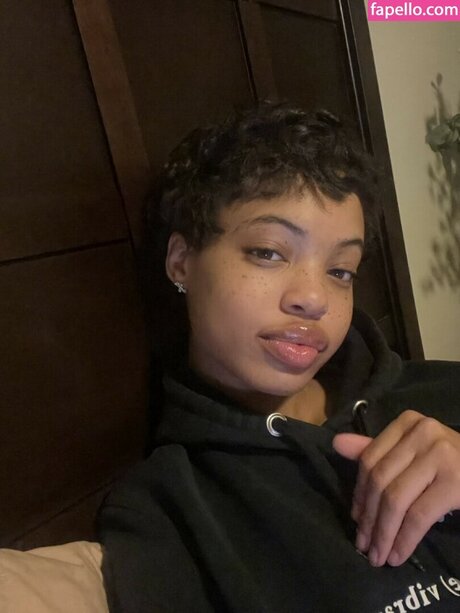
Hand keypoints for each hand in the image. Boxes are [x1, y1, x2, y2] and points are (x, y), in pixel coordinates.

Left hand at [333, 410, 459, 566]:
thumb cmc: (453, 465)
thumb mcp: (414, 454)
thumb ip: (378, 450)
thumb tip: (336, 443)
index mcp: (408, 422)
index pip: (370, 459)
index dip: (359, 493)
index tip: (357, 520)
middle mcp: (423, 432)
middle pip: (380, 479)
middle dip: (369, 518)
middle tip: (364, 546)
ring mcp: (441, 454)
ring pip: (396, 499)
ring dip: (383, 533)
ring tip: (378, 556)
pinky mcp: (456, 482)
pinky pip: (419, 515)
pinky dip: (404, 539)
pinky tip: (398, 555)